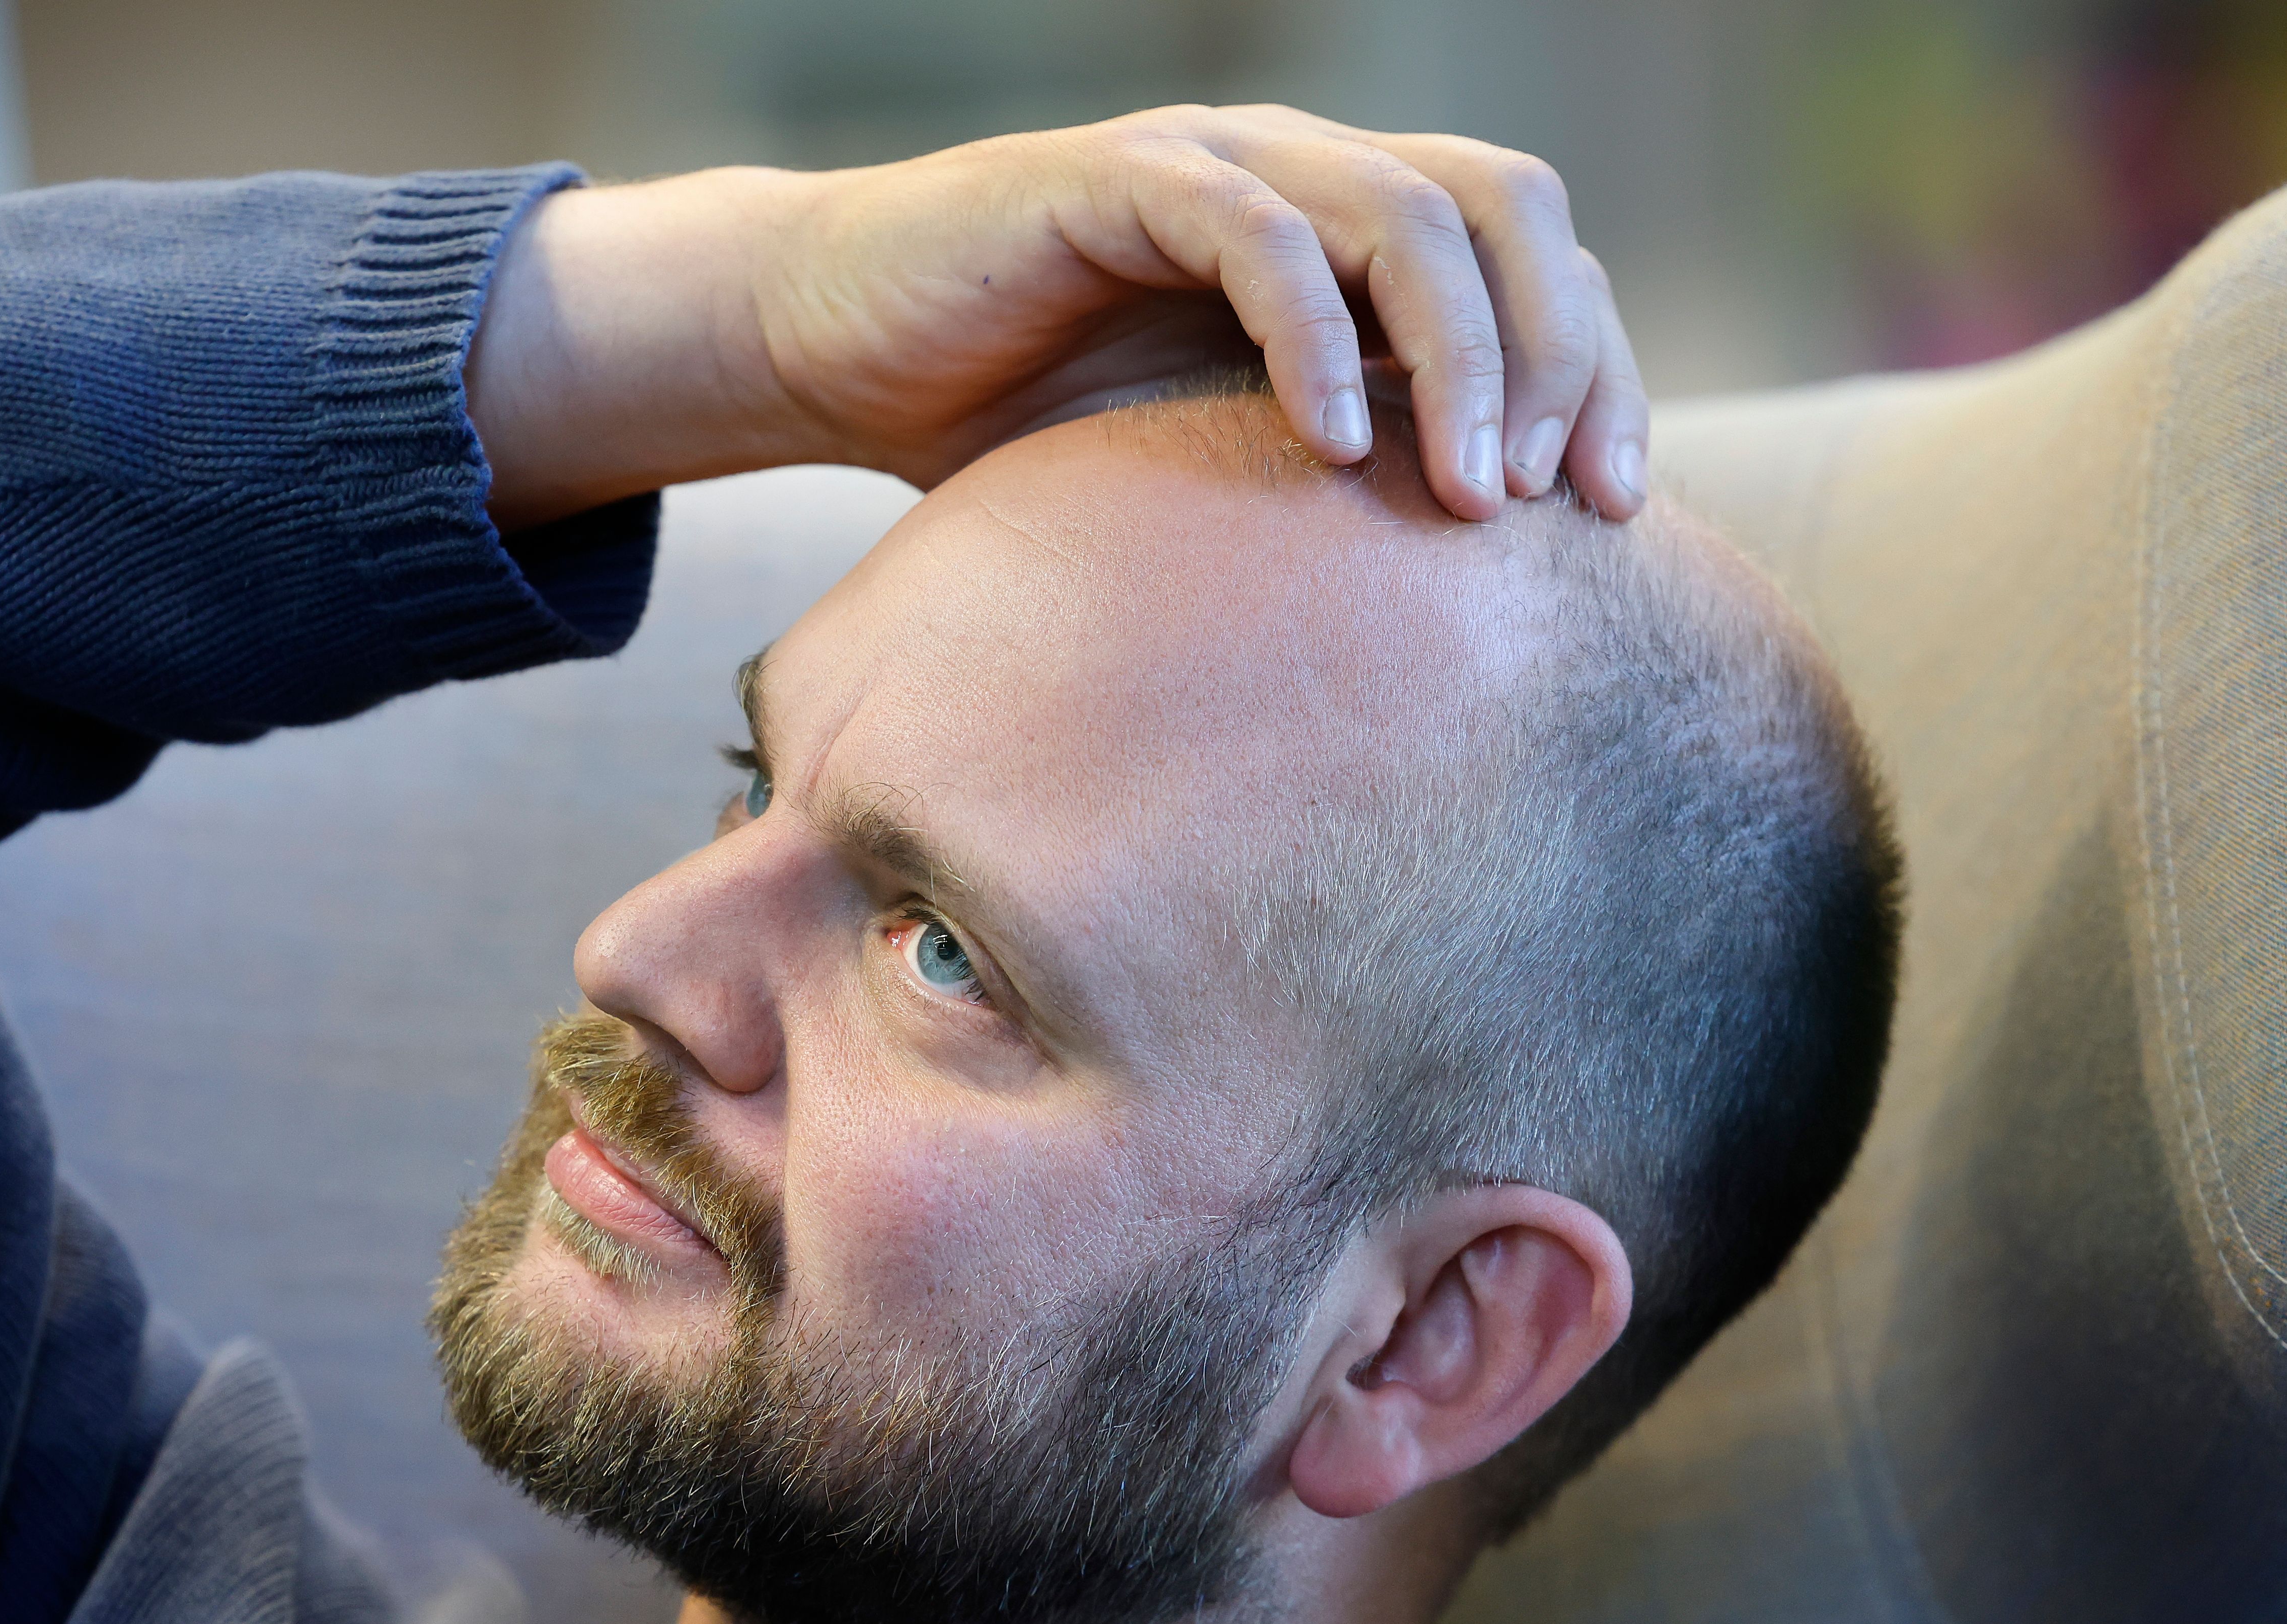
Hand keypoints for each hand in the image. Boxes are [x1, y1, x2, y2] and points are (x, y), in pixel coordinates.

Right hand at [466, 106, 1646, 527]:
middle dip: (1562, 357)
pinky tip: (1328, 447)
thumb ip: (1321, 491)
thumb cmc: (1021, 420)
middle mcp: (1301, 173)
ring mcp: (1213, 165)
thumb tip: (1454, 623)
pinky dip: (1312, 339)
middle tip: (1559, 506)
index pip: (1533, 259)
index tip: (1617, 511)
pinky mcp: (1115, 183)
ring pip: (1403, 212)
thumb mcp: (1205, 463)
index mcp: (1344, 230)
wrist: (842, 343)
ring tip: (1468, 497)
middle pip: (1507, 209)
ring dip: (1463, 358)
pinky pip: (1252, 238)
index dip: (1600, 368)